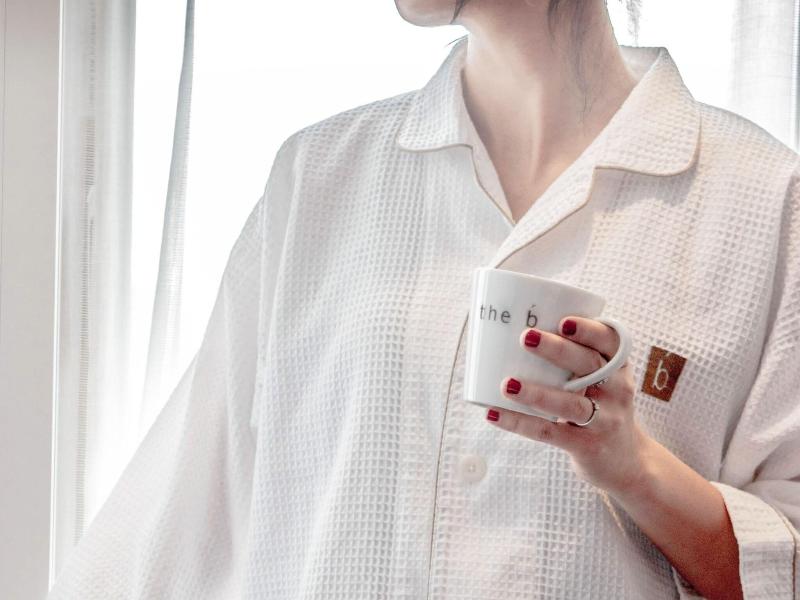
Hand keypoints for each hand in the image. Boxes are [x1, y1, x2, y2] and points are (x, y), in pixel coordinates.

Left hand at [484, 315, 651, 498]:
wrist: (626, 462)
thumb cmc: (601, 407)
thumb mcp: (602, 381)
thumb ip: (576, 358)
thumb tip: (514, 329)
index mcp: (618, 367)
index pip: (610, 342)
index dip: (589, 330)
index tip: (563, 321)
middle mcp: (616, 391)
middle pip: (589, 366)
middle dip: (557, 350)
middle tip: (526, 337)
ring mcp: (604, 420)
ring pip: (570, 404)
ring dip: (537, 393)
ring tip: (507, 384)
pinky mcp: (586, 445)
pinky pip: (550, 432)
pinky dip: (520, 423)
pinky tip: (494, 414)